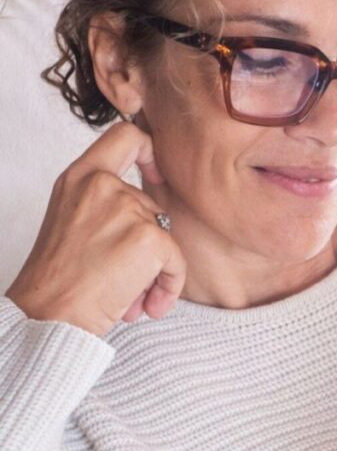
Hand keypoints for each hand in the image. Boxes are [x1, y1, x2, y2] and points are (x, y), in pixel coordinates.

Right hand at [5, 120, 186, 336]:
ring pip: (165, 238)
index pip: (126, 135)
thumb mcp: (73, 220)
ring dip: (154, 273)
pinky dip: (169, 286)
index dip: (151, 151)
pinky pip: (176, 261)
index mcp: (80, 177)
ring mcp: (127, 209)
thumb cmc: (59, 277)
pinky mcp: (149, 237)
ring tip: (130, 299)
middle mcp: (102, 186)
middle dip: (145, 246)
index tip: (155, 177)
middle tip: (124, 279)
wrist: (47, 314)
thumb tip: (154, 210)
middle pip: (152, 207)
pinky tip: (148, 306)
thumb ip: (107, 203)